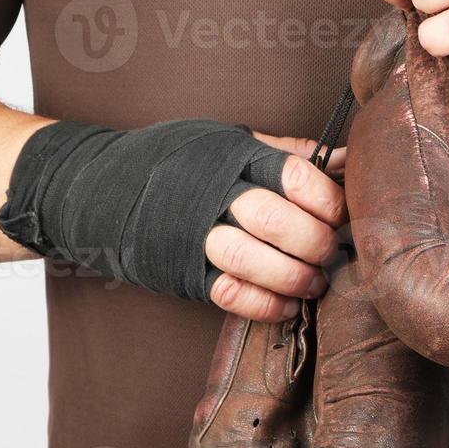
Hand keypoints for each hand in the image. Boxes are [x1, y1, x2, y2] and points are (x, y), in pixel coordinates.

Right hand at [0, 119, 346, 321]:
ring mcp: (193, 236)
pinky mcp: (183, 272)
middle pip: (277, 222)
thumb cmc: (181, 163)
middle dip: (317, 243)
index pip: (296, 176)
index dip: (328, 201)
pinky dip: (268, 306)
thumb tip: (348, 161)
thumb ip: (288, 153)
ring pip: (253, 261)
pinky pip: (231, 296)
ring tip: (316, 281)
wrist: (101, 186)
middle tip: (333, 252)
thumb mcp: (231, 141)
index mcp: (234, 157)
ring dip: (296, 278)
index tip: (342, 215)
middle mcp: (213, 195)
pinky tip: (290, 304)